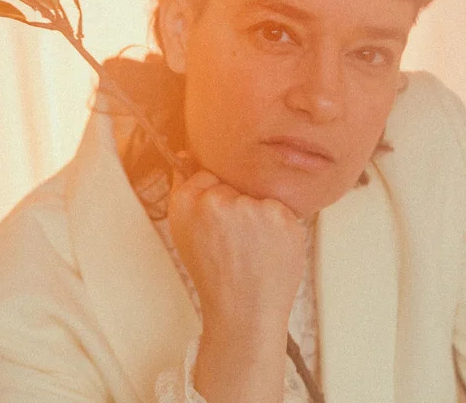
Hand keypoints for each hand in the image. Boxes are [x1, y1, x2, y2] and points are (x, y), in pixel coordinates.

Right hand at [168, 163, 307, 334]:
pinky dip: (279, 226)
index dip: (215, 198)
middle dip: (238, 205)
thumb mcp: (184, 232)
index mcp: (186, 203)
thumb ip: (184, 190)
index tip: (218, 224)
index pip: (206, 174)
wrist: (244, 314)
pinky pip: (280, 207)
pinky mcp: (280, 217)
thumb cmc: (215, 274)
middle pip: (234, 183)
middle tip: (236, 241)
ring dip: (260, 215)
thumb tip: (186, 152)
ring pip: (258, 195)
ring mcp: (250, 209)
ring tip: (253, 248)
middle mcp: (215, 202)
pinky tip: (269, 250)